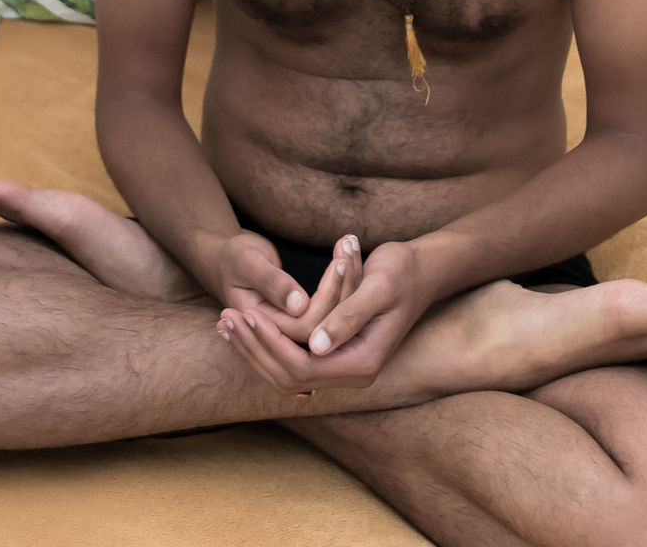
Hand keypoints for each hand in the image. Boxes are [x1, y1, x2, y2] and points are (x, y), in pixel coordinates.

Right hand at [215, 229, 362, 341]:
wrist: (231, 259)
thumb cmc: (235, 256)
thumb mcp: (247, 262)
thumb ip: (271, 282)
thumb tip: (299, 305)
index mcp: (264, 328)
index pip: (306, 326)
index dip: (327, 296)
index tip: (339, 261)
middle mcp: (283, 334)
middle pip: (326, 323)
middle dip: (344, 284)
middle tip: (350, 245)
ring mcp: (296, 328)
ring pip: (334, 315)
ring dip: (348, 278)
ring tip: (350, 242)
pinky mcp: (307, 317)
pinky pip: (333, 306)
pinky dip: (344, 279)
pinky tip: (348, 254)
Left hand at [217, 239, 427, 393]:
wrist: (422, 270)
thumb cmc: (402, 270)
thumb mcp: (377, 287)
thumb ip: (347, 317)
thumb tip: (315, 347)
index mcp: (363, 363)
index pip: (303, 367)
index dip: (270, 344)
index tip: (246, 315)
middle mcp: (353, 373)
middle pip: (289, 376)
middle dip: (254, 348)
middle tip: (225, 317)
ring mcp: (344, 366)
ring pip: (286, 372)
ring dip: (254, 348)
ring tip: (225, 322)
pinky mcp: (335, 354)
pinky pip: (294, 359)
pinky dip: (267, 344)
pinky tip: (246, 325)